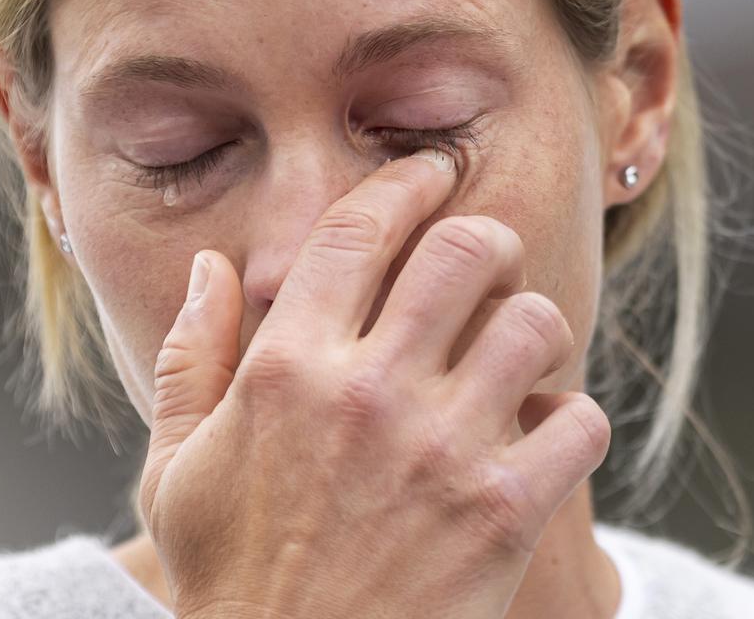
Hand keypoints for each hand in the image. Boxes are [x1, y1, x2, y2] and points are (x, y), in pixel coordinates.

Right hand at [138, 147, 610, 618]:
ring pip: (533, 321)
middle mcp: (367, 392)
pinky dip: (571, 416)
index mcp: (285, 369)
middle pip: (463, 252)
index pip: (357, 232)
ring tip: (517, 346)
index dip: (400, 186)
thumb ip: (189, 356)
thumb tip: (211, 268)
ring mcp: (442, 450)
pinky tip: (540, 433)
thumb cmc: (228, 577)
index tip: (424, 175)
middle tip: (483, 258)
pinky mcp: (503, 513)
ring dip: (533, 323)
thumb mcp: (174, 467)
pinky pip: (579, 420)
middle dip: (482, 238)